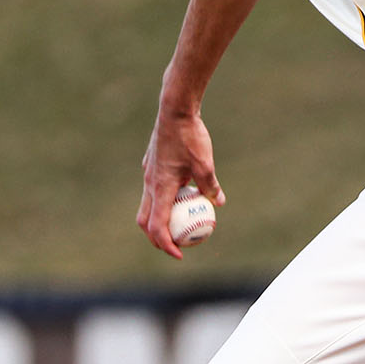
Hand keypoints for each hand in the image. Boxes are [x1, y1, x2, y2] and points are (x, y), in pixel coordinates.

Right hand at [136, 110, 224, 259]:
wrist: (174, 109)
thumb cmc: (190, 136)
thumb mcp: (205, 163)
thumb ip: (210, 186)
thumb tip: (219, 203)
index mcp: (160, 187)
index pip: (157, 226)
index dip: (166, 244)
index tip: (179, 254)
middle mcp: (150, 182)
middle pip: (145, 220)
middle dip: (157, 237)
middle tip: (175, 245)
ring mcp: (148, 173)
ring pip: (148, 204)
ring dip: (160, 217)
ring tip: (180, 223)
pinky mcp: (151, 164)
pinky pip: (154, 189)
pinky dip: (164, 199)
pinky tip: (183, 193)